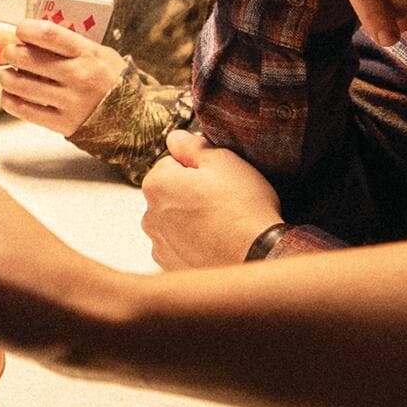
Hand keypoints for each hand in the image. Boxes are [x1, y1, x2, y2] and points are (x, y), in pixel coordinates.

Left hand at [0, 19, 126, 138]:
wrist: (131, 117)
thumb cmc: (111, 79)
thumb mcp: (100, 53)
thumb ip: (72, 44)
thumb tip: (36, 35)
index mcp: (88, 54)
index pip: (49, 34)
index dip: (26, 29)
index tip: (21, 29)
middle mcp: (78, 76)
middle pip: (29, 58)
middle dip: (11, 52)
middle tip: (10, 52)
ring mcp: (70, 101)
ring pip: (22, 85)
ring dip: (7, 77)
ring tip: (8, 74)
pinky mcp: (63, 123)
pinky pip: (26, 111)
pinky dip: (10, 100)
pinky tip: (9, 94)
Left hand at [139, 131, 282, 269]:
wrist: (256, 258)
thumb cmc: (242, 208)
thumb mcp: (223, 161)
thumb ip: (193, 146)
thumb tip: (175, 138)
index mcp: (157, 184)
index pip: (171, 163)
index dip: (198, 168)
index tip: (218, 178)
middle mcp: (150, 216)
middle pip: (170, 194)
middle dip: (190, 195)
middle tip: (223, 201)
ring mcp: (160, 245)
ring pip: (175, 223)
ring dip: (191, 221)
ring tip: (222, 225)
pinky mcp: (172, 267)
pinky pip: (180, 248)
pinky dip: (193, 246)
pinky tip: (217, 244)